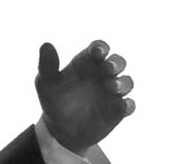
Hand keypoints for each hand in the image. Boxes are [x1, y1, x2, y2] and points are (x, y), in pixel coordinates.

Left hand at [35, 40, 134, 154]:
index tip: (98, 51)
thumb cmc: (53, 100)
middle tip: (108, 68)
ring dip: (123, 83)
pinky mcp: (117, 110)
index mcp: (86, 62)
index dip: (100, 47)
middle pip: (117, 62)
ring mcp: (111, 92)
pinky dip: (127, 104)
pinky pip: (128, 105)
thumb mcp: (46, 83)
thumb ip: (47, 64)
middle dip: (116, 63)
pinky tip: (122, 106)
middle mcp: (102, 74)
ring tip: (112, 87)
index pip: (98, 48)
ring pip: (127, 82)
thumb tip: (46, 45)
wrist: (60, 130)